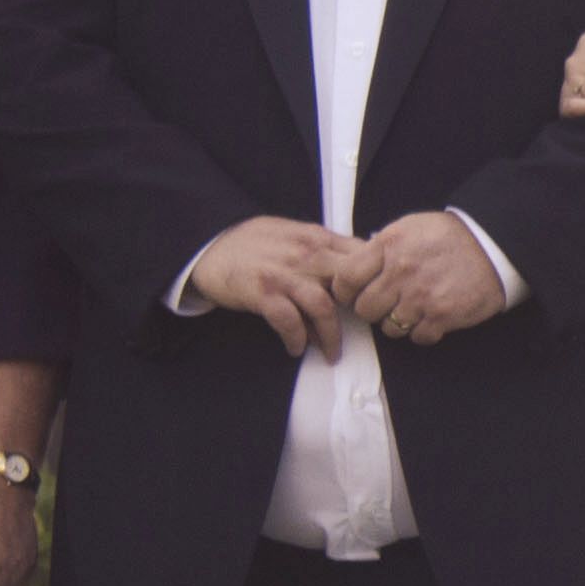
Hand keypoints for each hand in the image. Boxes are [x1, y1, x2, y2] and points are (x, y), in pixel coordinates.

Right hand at [191, 216, 368, 356]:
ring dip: (330, 336)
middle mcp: (305, 254)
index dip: (374, 280)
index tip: (375, 301)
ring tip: (330, 352)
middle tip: (358, 334)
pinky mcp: (262, 293)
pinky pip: (289, 322)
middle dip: (359, 312)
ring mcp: (283, 274)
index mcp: (317, 237)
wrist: (209, 244)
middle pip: (350, 283)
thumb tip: (354, 266)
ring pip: (323, 307)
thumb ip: (323, 247)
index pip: (362, 255)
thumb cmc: (253, 242)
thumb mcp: (294, 233)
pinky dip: (297, 339)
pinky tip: (297, 347)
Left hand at [347, 210, 509, 345]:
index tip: (352, 294)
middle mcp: (401, 271)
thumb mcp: (410, 227)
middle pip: (365, 309)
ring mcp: (421, 295)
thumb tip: (356, 264)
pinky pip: (417, 337)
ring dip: (398, 322)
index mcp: (389, 245)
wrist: (493, 247)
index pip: (346, 278)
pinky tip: (432, 316)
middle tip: (387, 302)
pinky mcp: (441, 315)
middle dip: (374, 309)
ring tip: (413, 307)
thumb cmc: (452, 237)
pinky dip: (423, 330)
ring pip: (389, 327)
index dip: (345, 291)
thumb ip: (382, 246)